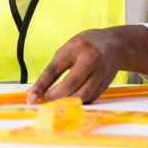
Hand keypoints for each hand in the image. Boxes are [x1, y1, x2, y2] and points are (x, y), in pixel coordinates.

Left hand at [26, 25, 147, 104]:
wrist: (116, 45)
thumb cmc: (87, 45)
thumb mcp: (69, 48)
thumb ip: (56, 67)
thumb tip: (39, 89)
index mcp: (76, 47)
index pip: (54, 69)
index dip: (41, 85)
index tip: (31, 97)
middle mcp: (90, 59)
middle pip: (70, 85)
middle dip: (54, 96)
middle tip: (44, 99)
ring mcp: (100, 73)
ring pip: (81, 95)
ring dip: (66, 102)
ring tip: (56, 100)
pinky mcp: (106, 84)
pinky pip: (89, 98)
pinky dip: (77, 101)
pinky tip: (71, 98)